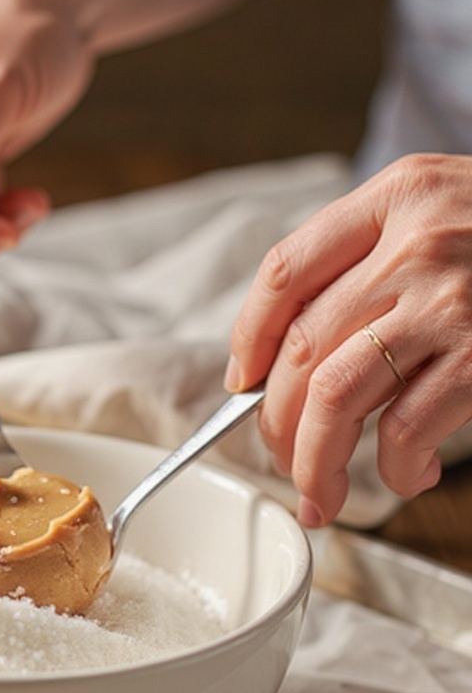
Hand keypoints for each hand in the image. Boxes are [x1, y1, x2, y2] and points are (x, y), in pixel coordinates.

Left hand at [226, 153, 471, 525]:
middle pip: (302, 348)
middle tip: (281, 461)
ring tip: (318, 496)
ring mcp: (455, 297)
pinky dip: (395, 465)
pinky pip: (409, 424)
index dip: (248, 338)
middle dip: (277, 423)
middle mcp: (419, 241)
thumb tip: (287, 360)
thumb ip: (373, 261)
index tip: (242, 384)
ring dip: (316, 460)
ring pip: (338, 393)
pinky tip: (403, 474)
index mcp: (396, 197)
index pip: (284, 272)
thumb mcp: (446, 213)